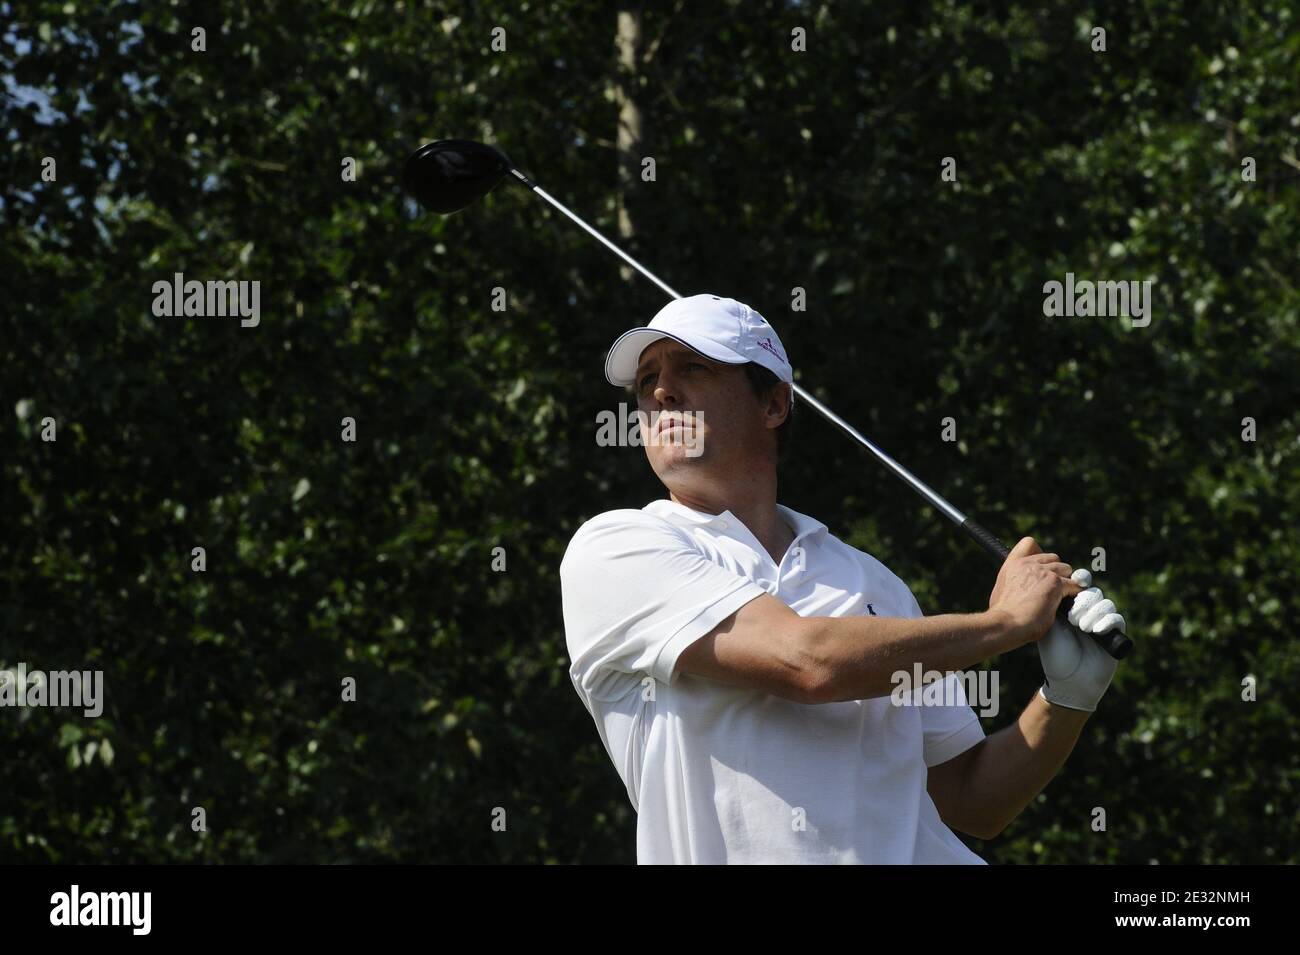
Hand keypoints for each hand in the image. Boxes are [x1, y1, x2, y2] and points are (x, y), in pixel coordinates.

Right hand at [987, 536, 1081, 643]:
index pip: (1029, 543)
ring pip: (1066, 569)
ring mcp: (1042, 571)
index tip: (1042, 567)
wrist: (1006, 623)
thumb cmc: (1003, 614)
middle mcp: (1027, 564)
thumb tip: (1021, 591)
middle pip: (1053, 557)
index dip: (1040, 554)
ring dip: (1066, 581)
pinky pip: (1075, 584)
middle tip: (1053, 588)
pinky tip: (1071, 601)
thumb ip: (1015, 583)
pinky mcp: (1055, 582)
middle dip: (1056, 571)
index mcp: (1012, 565)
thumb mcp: (1001, 591)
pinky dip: (1075, 592)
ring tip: (1061, 596)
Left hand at [1037, 569, 1123, 711]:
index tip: (1075, 579)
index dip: (1080, 579)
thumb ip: (1054, 603)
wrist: (1068, 680)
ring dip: (1093, 612)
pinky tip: (1095, 630)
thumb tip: (1055, 580)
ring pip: (1106, 603)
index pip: (1080, 584)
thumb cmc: (1055, 654)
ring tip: (1080, 627)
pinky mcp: (1114, 635)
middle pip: (1093, 592)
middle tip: (1072, 617)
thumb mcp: (1050, 625)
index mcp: (1071, 606)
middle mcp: (1087, 612)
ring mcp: (1101, 622)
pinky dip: (1107, 621)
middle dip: (1084, 601)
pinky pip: (1117, 619)